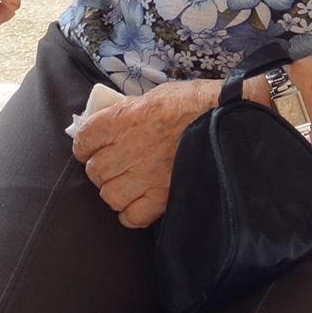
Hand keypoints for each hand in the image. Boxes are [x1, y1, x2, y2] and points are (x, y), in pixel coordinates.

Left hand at [70, 79, 217, 228]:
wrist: (228, 116)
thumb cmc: (193, 101)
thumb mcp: (153, 96)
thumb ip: (127, 112)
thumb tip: (110, 122)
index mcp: (123, 118)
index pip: (83, 139)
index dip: (85, 146)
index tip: (90, 148)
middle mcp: (129, 148)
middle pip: (95, 170)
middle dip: (100, 169)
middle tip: (113, 166)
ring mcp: (146, 175)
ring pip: (109, 195)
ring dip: (114, 191)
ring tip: (125, 185)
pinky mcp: (164, 195)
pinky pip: (133, 216)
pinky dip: (130, 214)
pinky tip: (138, 204)